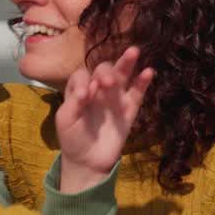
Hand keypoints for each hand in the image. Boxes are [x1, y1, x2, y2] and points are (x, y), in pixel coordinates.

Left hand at [55, 46, 153, 192]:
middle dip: (105, 73)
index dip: (84, 81)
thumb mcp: (65, 119)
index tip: (84, 96)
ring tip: (133, 52)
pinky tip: (148, 72)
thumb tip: (88, 89)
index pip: (82, 74)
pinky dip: (143, 82)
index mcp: (80, 89)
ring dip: (126, 63)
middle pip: (103, 70)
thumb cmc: (72, 138)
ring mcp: (115, 98)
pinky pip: (137, 93)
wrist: (88, 162)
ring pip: (122, 75)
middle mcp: (98, 89)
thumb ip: (74, 101)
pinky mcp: (129, 110)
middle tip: (106, 84)